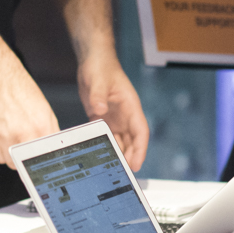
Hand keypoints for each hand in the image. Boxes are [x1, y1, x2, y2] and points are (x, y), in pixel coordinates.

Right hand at [0, 74, 60, 168]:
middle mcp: (23, 133)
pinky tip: (2, 137)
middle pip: (25, 164)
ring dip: (11, 156)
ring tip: (12, 138)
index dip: (41, 162)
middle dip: (25, 159)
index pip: (44, 158)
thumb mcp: (46, 113)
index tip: (39, 164)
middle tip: (23, 146)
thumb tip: (54, 153)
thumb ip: (51, 135)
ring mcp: (4, 136)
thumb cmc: (24, 95)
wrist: (1, 83)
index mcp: (41, 128)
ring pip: (9, 163)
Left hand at [78, 53, 149, 170]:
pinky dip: (106, 146)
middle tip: (123, 173)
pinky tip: (101, 156)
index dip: (140, 149)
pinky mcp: (103, 117)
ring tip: (113, 170)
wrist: (93, 60)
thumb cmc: (101, 67)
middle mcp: (125, 114)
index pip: (141, 132)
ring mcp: (115, 117)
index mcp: (131, 106)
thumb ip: (99, 95)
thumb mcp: (99, 80)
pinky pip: (107, 135)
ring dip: (119, 154)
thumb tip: (99, 110)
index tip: (137, 163)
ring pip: (120, 140)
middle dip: (130, 156)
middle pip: (132, 140)